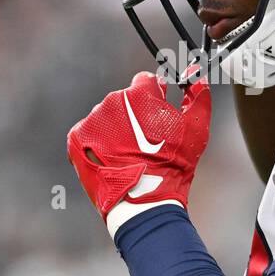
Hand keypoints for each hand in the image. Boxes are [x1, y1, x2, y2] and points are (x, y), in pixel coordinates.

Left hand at [66, 68, 211, 236]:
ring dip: (117, 128)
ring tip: (129, 153)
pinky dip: (99, 142)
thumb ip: (198, 96)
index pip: (145, 81)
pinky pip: (90, 132)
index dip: (154, 96)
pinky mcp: (76, 138)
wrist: (143, 201)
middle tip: (146, 141)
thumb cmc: (173, 165)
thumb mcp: (195, 129)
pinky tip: (113, 158)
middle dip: (135, 115)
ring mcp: (92, 120)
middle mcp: (112, 101)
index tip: (157, 113)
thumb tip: (197, 74)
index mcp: (139, 94)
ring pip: (107, 116)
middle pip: (125, 100)